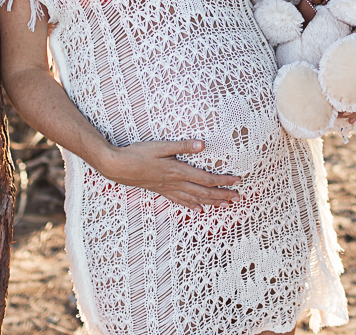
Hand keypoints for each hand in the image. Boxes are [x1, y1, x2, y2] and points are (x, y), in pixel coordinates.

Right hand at [94, 139, 241, 209]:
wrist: (117, 167)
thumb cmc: (138, 154)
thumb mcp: (161, 146)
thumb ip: (182, 146)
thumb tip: (202, 144)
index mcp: (178, 172)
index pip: (206, 179)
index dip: (224, 181)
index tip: (238, 181)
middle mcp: (175, 183)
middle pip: (204, 192)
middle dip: (222, 195)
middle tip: (238, 197)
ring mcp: (168, 189)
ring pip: (194, 199)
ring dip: (211, 202)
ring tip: (225, 205)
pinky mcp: (161, 191)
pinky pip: (180, 201)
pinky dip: (191, 206)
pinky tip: (199, 210)